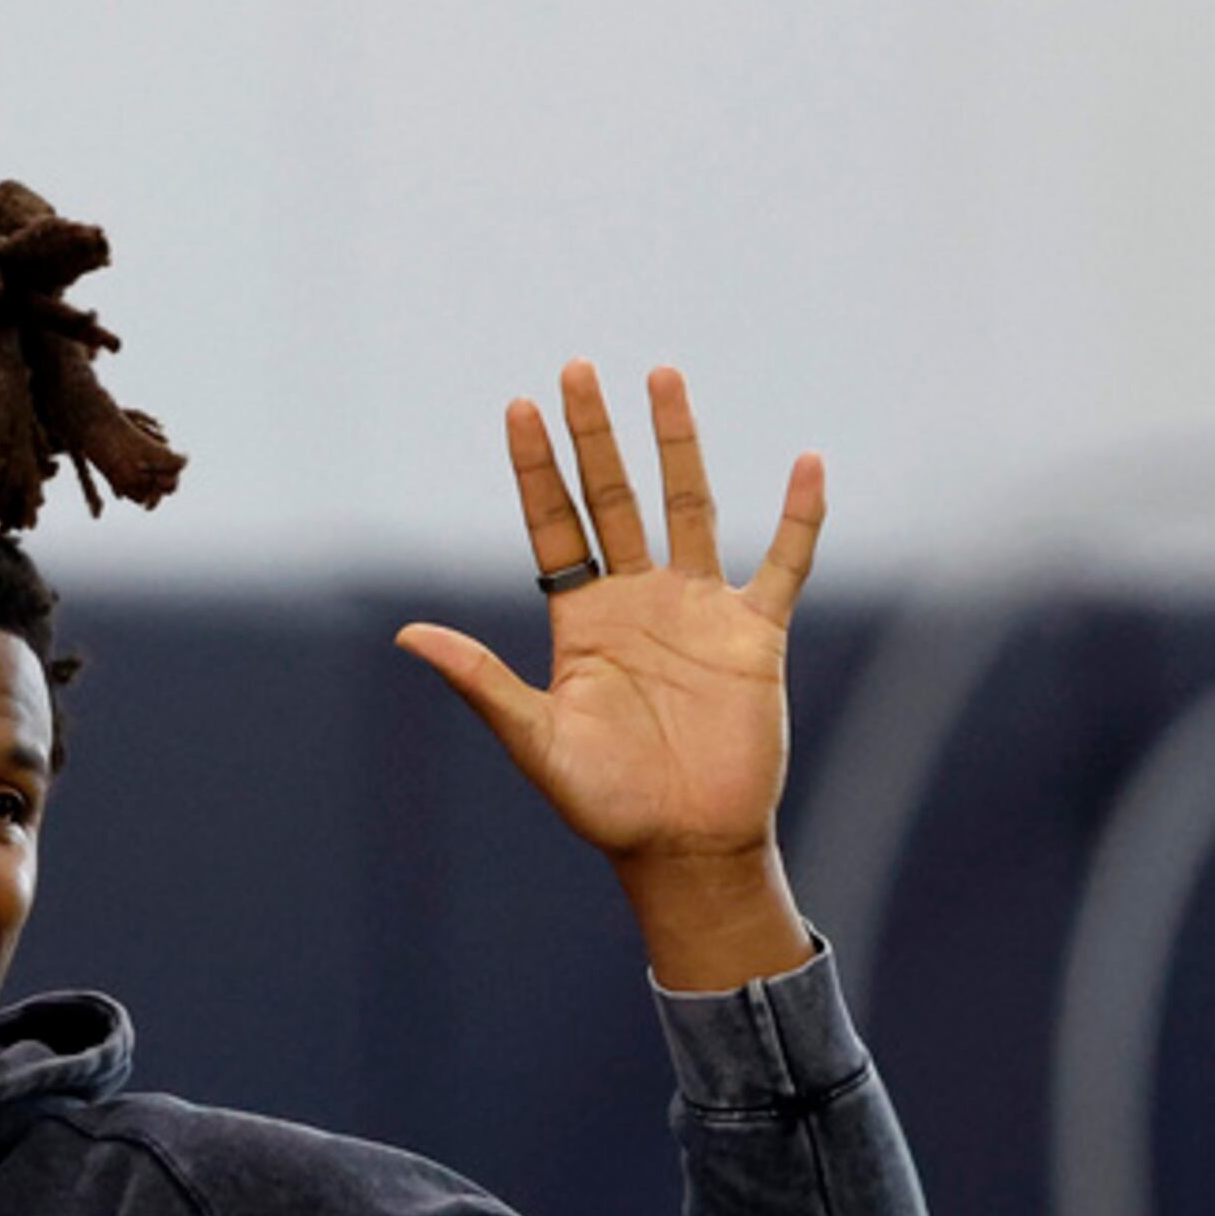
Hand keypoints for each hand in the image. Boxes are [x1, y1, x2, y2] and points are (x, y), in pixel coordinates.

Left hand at [395, 362, 820, 867]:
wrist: (684, 847)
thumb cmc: (604, 804)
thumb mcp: (534, 740)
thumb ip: (480, 681)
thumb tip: (408, 633)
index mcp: (581, 622)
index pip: (554, 525)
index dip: (537, 469)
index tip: (520, 406)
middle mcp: (636, 601)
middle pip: (615, 498)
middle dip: (596, 436)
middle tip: (577, 368)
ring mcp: (697, 611)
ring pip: (689, 507)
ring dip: (677, 444)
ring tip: (661, 376)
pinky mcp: (753, 635)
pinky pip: (784, 564)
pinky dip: (799, 518)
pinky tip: (807, 464)